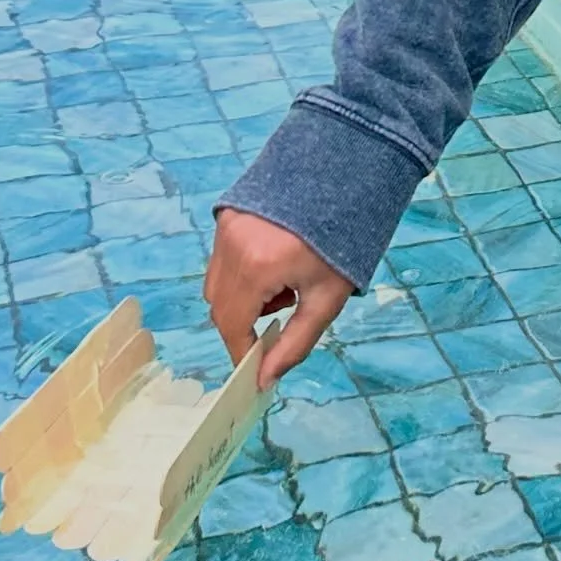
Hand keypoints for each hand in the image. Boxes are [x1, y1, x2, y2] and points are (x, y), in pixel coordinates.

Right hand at [205, 208, 353, 389]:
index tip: (256, 365)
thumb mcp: (326, 299)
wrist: (345, 180)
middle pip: (219, 306)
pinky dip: (238, 273)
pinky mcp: (226, 214)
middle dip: (243, 325)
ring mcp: (226, 226)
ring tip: (283, 284)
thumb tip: (265, 380)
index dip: (241, 351)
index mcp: (257, 266)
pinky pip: (220, 259)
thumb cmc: (342, 242)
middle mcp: (232, 244)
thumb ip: (295, 344)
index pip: (232, 325)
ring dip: (241, 298)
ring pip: (215, 283)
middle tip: (281, 313)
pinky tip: (273, 262)